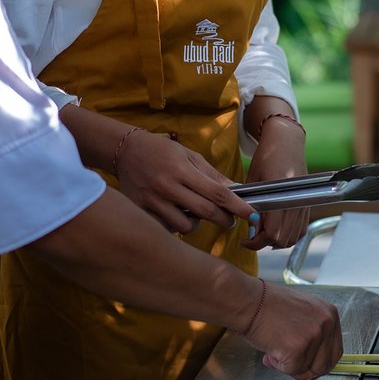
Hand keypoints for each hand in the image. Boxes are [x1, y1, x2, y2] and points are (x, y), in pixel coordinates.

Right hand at [116, 129, 255, 234]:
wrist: (126, 150)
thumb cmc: (162, 151)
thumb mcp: (189, 156)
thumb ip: (212, 175)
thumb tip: (236, 192)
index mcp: (182, 171)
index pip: (217, 193)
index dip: (238, 206)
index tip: (252, 215)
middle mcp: (167, 187)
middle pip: (205, 212)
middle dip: (223, 219)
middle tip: (228, 220)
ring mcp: (153, 201)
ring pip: (186, 227)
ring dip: (197, 224)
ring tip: (194, 213)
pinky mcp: (141, 211)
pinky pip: (166, 229)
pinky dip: (176, 226)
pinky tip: (174, 214)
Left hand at [240, 118, 309, 250]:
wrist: (286, 143)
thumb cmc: (266, 157)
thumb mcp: (253, 181)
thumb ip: (251, 206)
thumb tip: (250, 231)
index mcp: (281, 195)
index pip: (272, 232)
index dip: (257, 242)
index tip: (246, 241)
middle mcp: (295, 202)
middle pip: (283, 239)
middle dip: (264, 243)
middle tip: (251, 238)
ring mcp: (304, 204)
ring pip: (292, 237)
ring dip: (277, 241)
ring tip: (262, 234)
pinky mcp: (307, 204)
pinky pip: (301, 230)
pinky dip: (290, 235)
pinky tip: (277, 230)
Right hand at [241, 280, 342, 379]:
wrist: (247, 300)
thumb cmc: (267, 304)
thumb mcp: (302, 311)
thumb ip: (312, 331)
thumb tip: (312, 358)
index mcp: (330, 314)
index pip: (335, 351)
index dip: (318, 363)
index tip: (305, 364)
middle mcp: (327, 323)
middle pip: (325, 365)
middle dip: (305, 370)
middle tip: (288, 364)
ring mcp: (313, 335)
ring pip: (306, 369)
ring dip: (289, 366)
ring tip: (274, 350)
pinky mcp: (298, 348)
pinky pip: (291, 370)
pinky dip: (278, 365)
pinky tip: (269, 350)